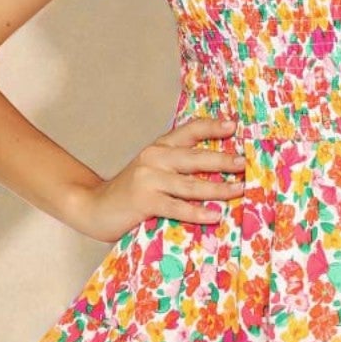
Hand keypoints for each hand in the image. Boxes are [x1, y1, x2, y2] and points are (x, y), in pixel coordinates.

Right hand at [65, 113, 246, 243]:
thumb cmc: (130, 193)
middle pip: (196, 156)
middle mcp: (154, 157)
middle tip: (247, 163)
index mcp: (159, 147)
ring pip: (191, 183)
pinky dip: (198, 212)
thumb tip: (217, 171)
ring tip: (240, 189)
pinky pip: (177, 207)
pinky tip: (215, 215)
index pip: (190, 130)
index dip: (213, 127)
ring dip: (219, 188)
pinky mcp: (145, 201)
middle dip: (225, 160)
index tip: (235, 126)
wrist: (93, 207)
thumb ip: (176, 167)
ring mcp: (148, 178)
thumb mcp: (151, 170)